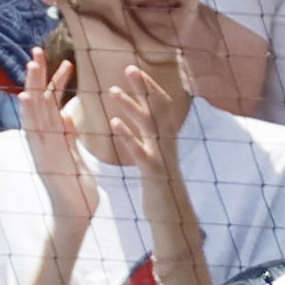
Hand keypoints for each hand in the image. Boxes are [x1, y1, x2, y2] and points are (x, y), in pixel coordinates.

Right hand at [22, 54, 96, 236]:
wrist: (73, 216)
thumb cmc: (76, 189)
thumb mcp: (74, 156)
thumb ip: (69, 135)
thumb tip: (68, 116)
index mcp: (52, 137)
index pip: (52, 103)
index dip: (56, 82)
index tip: (66, 62)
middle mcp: (42, 140)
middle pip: (37, 101)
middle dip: (37, 75)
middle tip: (37, 49)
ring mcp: (41, 149)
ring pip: (34, 112)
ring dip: (31, 87)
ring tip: (31, 64)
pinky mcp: (42, 158)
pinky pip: (35, 133)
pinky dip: (29, 115)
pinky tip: (26, 97)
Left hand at [103, 55, 191, 181]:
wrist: (171, 215)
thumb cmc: (159, 185)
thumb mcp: (154, 155)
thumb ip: (149, 136)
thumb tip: (143, 116)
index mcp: (165, 137)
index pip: (160, 103)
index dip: (149, 85)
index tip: (133, 69)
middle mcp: (166, 142)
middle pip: (158, 106)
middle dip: (144, 86)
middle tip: (128, 68)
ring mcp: (161, 155)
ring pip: (148, 124)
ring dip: (131, 105)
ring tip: (112, 91)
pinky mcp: (153, 171)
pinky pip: (140, 150)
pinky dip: (128, 135)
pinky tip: (113, 123)